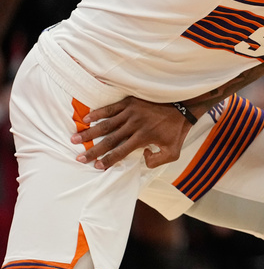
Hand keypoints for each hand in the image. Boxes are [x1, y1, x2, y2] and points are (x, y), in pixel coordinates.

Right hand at [71, 96, 193, 169]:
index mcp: (143, 137)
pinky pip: (110, 108)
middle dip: (93, 150)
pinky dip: (98, 113)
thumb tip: (142, 160)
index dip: (108, 160)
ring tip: (74, 139)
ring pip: (106, 124)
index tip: (96, 166)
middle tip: (79, 157)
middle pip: (109, 140)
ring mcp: (131, 112)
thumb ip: (157, 161)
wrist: (183, 106)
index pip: (121, 152)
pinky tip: (86, 119)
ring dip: (90, 133)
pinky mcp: (130, 102)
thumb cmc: (176, 131)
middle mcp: (134, 125)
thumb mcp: (173, 152)